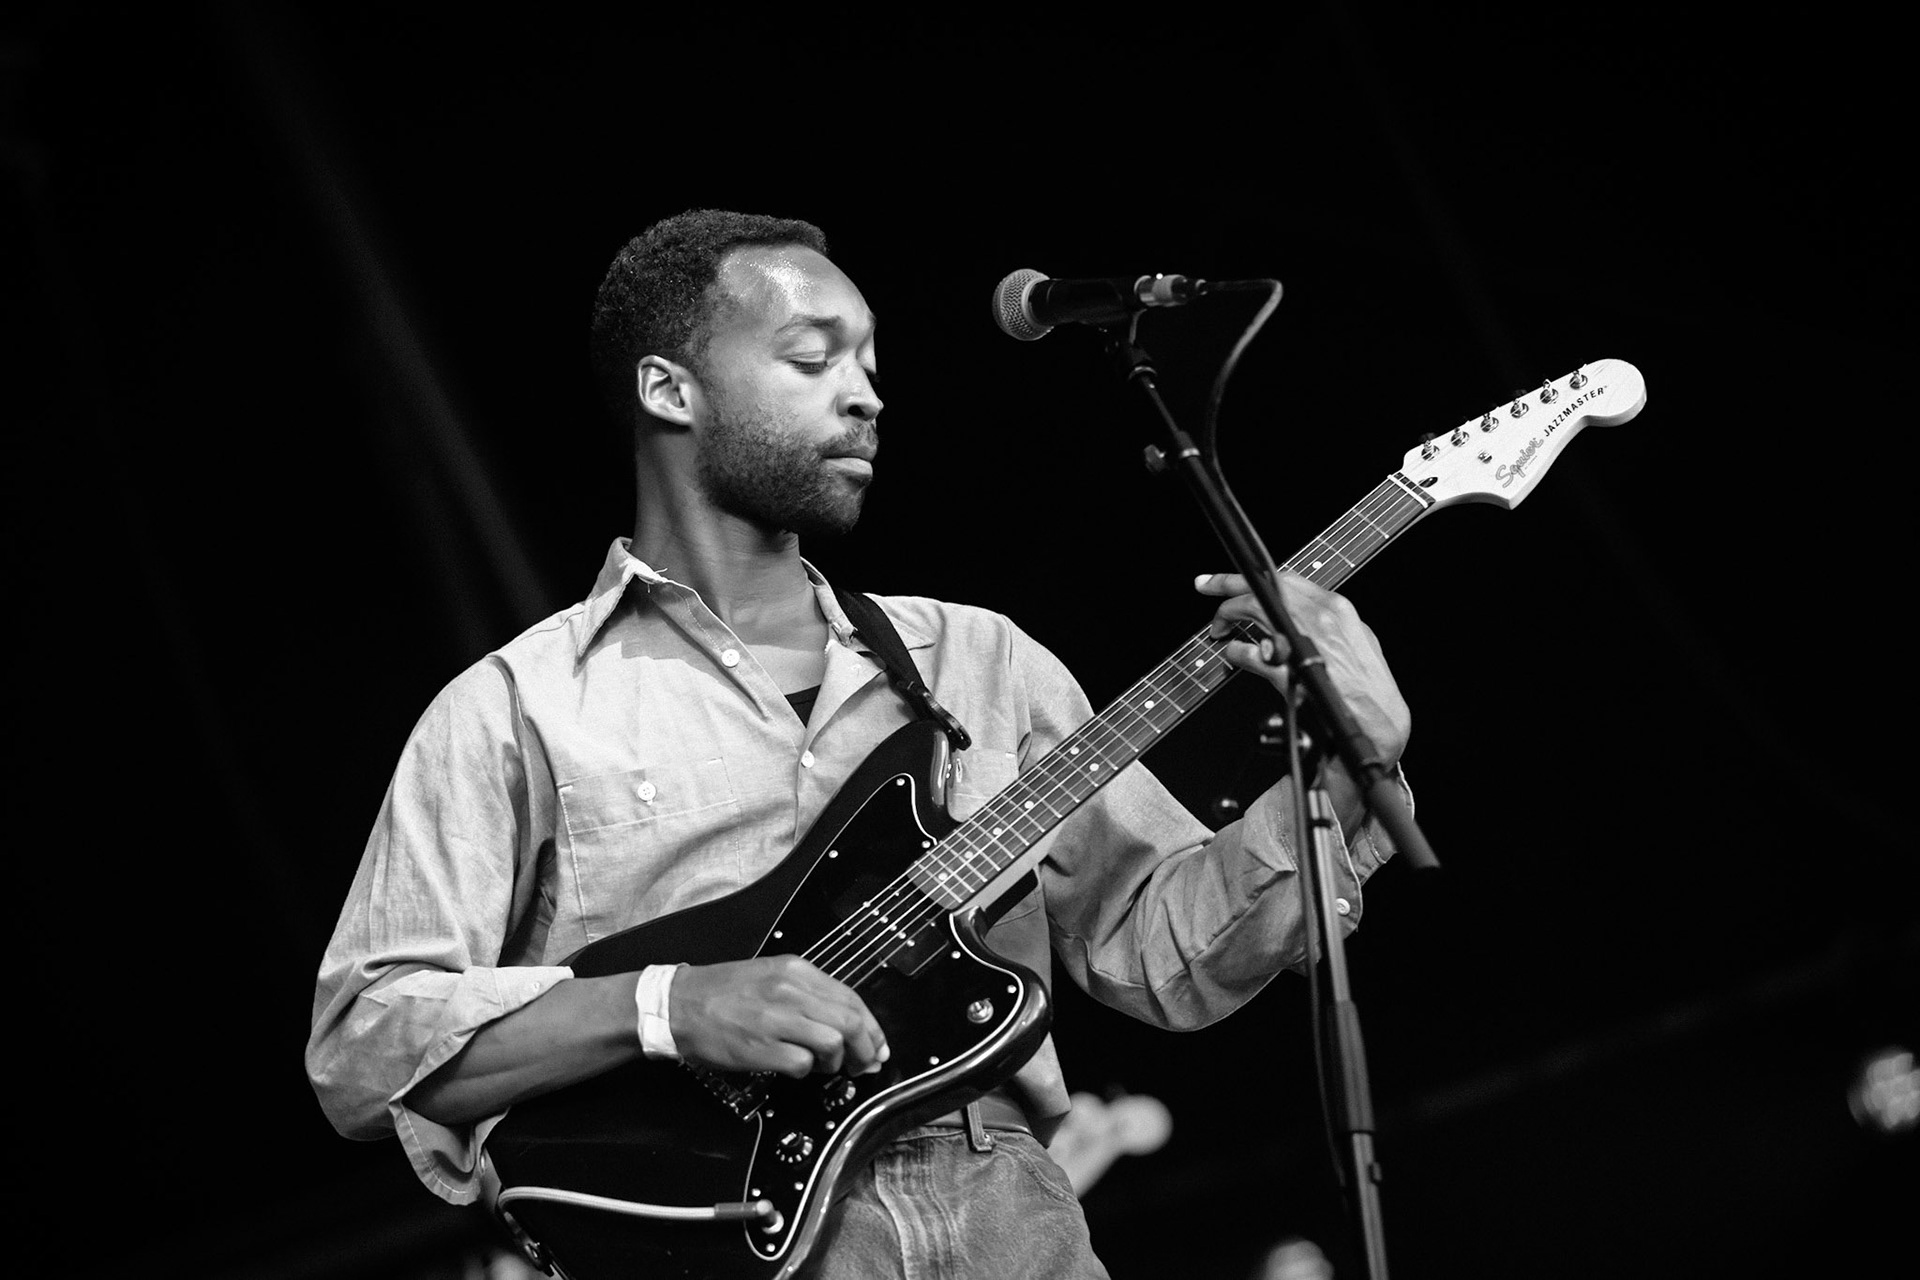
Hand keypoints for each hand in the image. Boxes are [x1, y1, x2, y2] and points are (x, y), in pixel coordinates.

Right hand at [669, 955, 888, 1078]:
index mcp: (795, 969)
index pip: (851, 997)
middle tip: (865, 1064)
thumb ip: (810, 996)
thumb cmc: (723, 993)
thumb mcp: (771, 976)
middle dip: (865, 1048)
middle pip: (849, 1021)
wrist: (678, 1004)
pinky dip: (807, 1071)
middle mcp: (790, 989)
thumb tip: (848, 1024)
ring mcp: (775, 1018)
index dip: (872, 1026)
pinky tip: (798, 1068)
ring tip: (825, 1066)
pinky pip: (802, 1063)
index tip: (878, 1044)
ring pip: (833, 1041)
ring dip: (836, 1061)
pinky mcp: (761, 1047)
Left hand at [1194, 571, 1411, 767]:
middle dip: (1229, 584)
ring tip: (1220, 627)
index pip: (1287, 579)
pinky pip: (1249, 653)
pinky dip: (1236, 652)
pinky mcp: (1288, 670)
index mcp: (1336, 609)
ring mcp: (1303, 641)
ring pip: (1252, 609)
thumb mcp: (1356, 641)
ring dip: (1229, 615)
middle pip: (1264, 586)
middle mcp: (1319, 617)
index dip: (1257, 576)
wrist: (1378, 724)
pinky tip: (1233, 655)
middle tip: (1206, 586)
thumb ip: (1324, 624)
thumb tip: (1295, 617)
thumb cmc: (1369, 688)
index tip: (1236, 577)